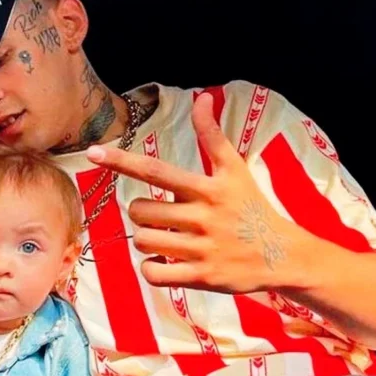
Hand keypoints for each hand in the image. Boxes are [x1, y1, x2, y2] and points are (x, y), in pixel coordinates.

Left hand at [86, 92, 292, 293]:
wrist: (283, 255)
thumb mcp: (235, 170)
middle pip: (140, 211)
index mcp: (207, 189)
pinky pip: (154, 273)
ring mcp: (201, 249)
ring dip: (147, 240)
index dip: (121, 161)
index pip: (155, 170)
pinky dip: (151, 269)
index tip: (93, 153)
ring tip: (167, 238)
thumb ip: (212, 135)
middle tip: (161, 215)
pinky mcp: (202, 277)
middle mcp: (202, 217)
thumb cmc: (252, 208)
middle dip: (142, 213)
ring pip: (143, 241)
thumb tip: (203, 97)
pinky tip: (164, 262)